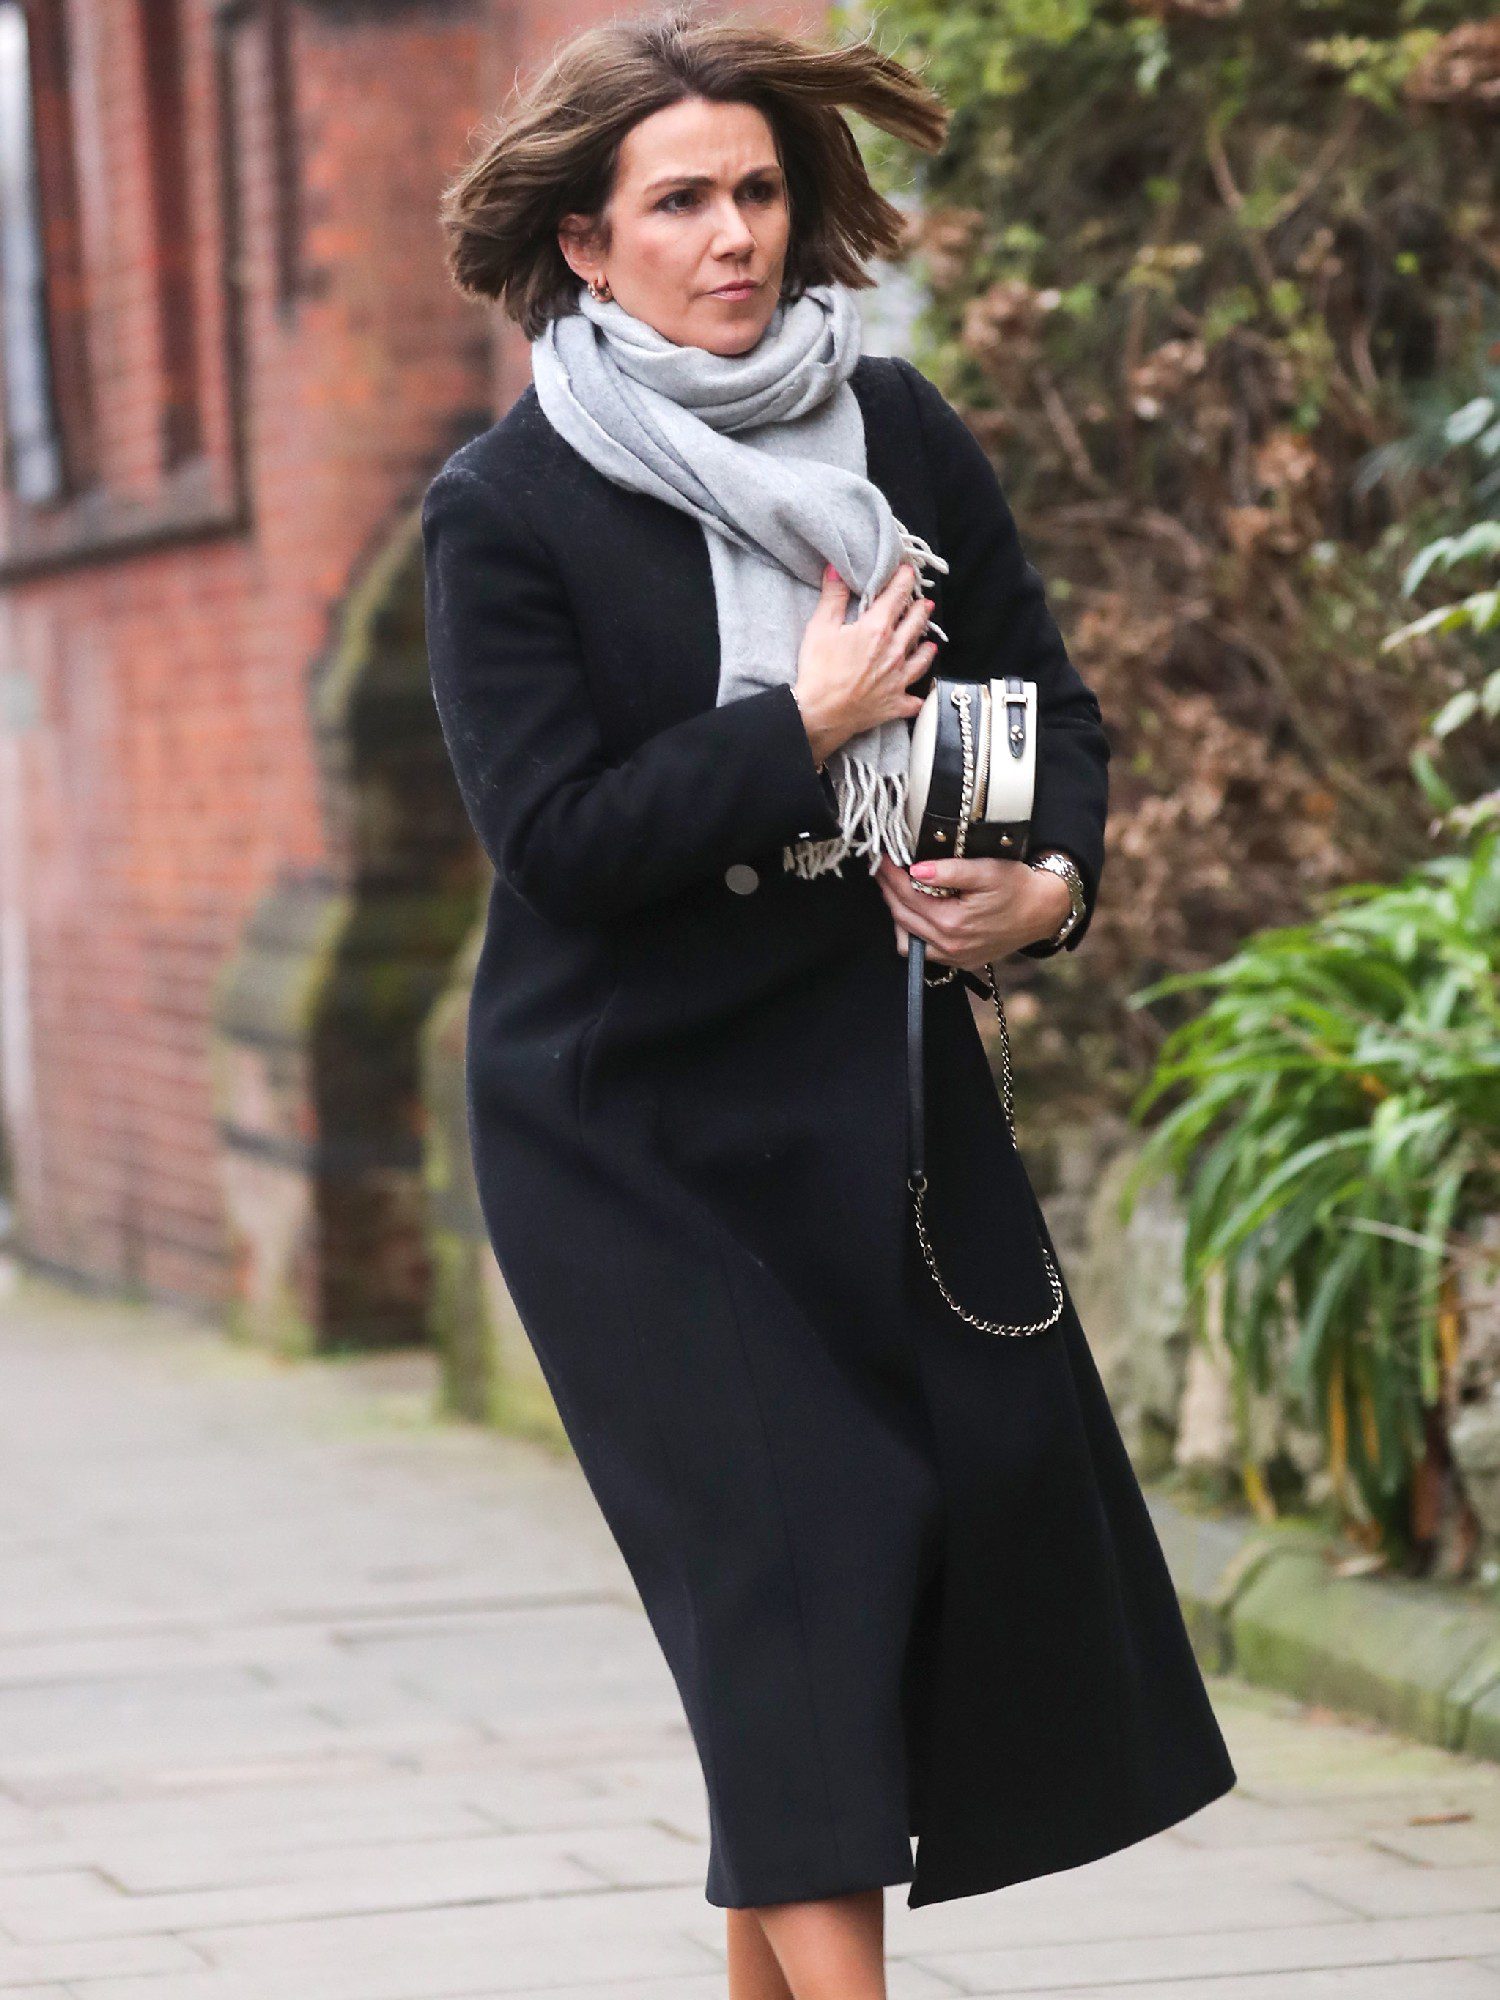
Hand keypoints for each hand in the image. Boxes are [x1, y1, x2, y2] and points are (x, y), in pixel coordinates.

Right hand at [792, 562, 935, 764]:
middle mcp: (894, 651)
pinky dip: (918, 695)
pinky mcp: (896, 703)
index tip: (909, 572)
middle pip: (915, 624)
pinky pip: (915, 700)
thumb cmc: (819, 671)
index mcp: (877, 629)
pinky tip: (919, 693)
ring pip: (922, 658)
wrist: (820, 713)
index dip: (904, 580)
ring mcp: (899, 678)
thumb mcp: (820, 628)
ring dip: (927, 647)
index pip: (896, 596)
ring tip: (930, 642)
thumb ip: (833, 597)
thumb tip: (837, 570)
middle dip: (921, 610)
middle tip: (925, 604)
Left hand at [874, 854, 1072, 970]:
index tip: (881, 856)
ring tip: (895, 887)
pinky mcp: (958, 962)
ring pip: (906, 938)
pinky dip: (910, 932)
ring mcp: (953, 957)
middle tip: (881, 867)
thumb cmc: (1017, 887)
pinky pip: (922, 952)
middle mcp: (949, 944)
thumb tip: (917, 868)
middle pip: (902, 915)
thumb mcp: (987, 870)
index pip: (907, 894)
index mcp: (952, 921)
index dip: (890, 873)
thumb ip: (951, 870)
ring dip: (896, 912)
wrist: (1043, 911)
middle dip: (888, 889)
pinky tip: (913, 913)